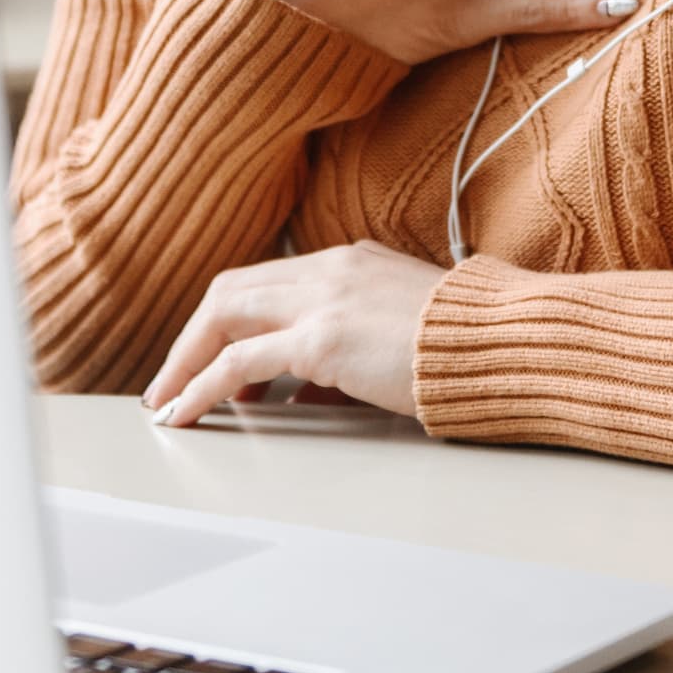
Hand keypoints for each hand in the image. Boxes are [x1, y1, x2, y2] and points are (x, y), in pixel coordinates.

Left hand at [141, 242, 446, 423]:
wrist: (504, 344)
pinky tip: (186, 411)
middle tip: (171, 381)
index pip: (265, 281)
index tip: (210, 358)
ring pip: (223, 317)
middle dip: (192, 337)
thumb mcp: (399, 331)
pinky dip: (201, 385)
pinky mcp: (323, 340)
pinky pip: (238, 362)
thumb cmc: (467, 346)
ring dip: (186, 361)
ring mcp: (323, 300)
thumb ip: (349, 348)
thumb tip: (310, 389)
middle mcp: (328, 270)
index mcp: (348, 261)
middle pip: (231, 291)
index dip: (227, 319)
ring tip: (167, 402)